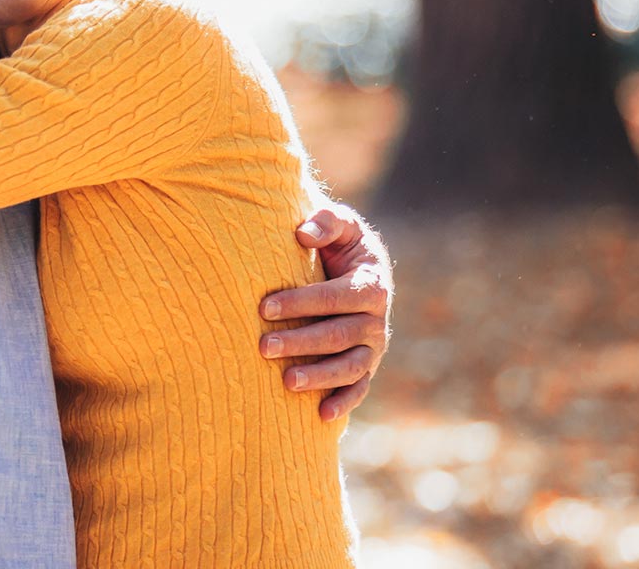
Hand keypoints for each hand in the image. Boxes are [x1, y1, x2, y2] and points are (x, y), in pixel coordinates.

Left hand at [259, 201, 391, 421]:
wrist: (353, 266)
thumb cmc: (338, 243)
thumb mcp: (340, 224)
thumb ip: (326, 222)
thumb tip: (302, 234)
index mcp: (371, 284)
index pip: (335, 297)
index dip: (301, 303)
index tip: (264, 307)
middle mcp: (376, 319)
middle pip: (338, 335)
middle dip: (301, 342)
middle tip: (262, 346)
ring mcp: (372, 347)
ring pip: (349, 366)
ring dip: (319, 376)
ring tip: (286, 381)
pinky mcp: (366, 366)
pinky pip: (359, 388)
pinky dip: (344, 402)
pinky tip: (320, 415)